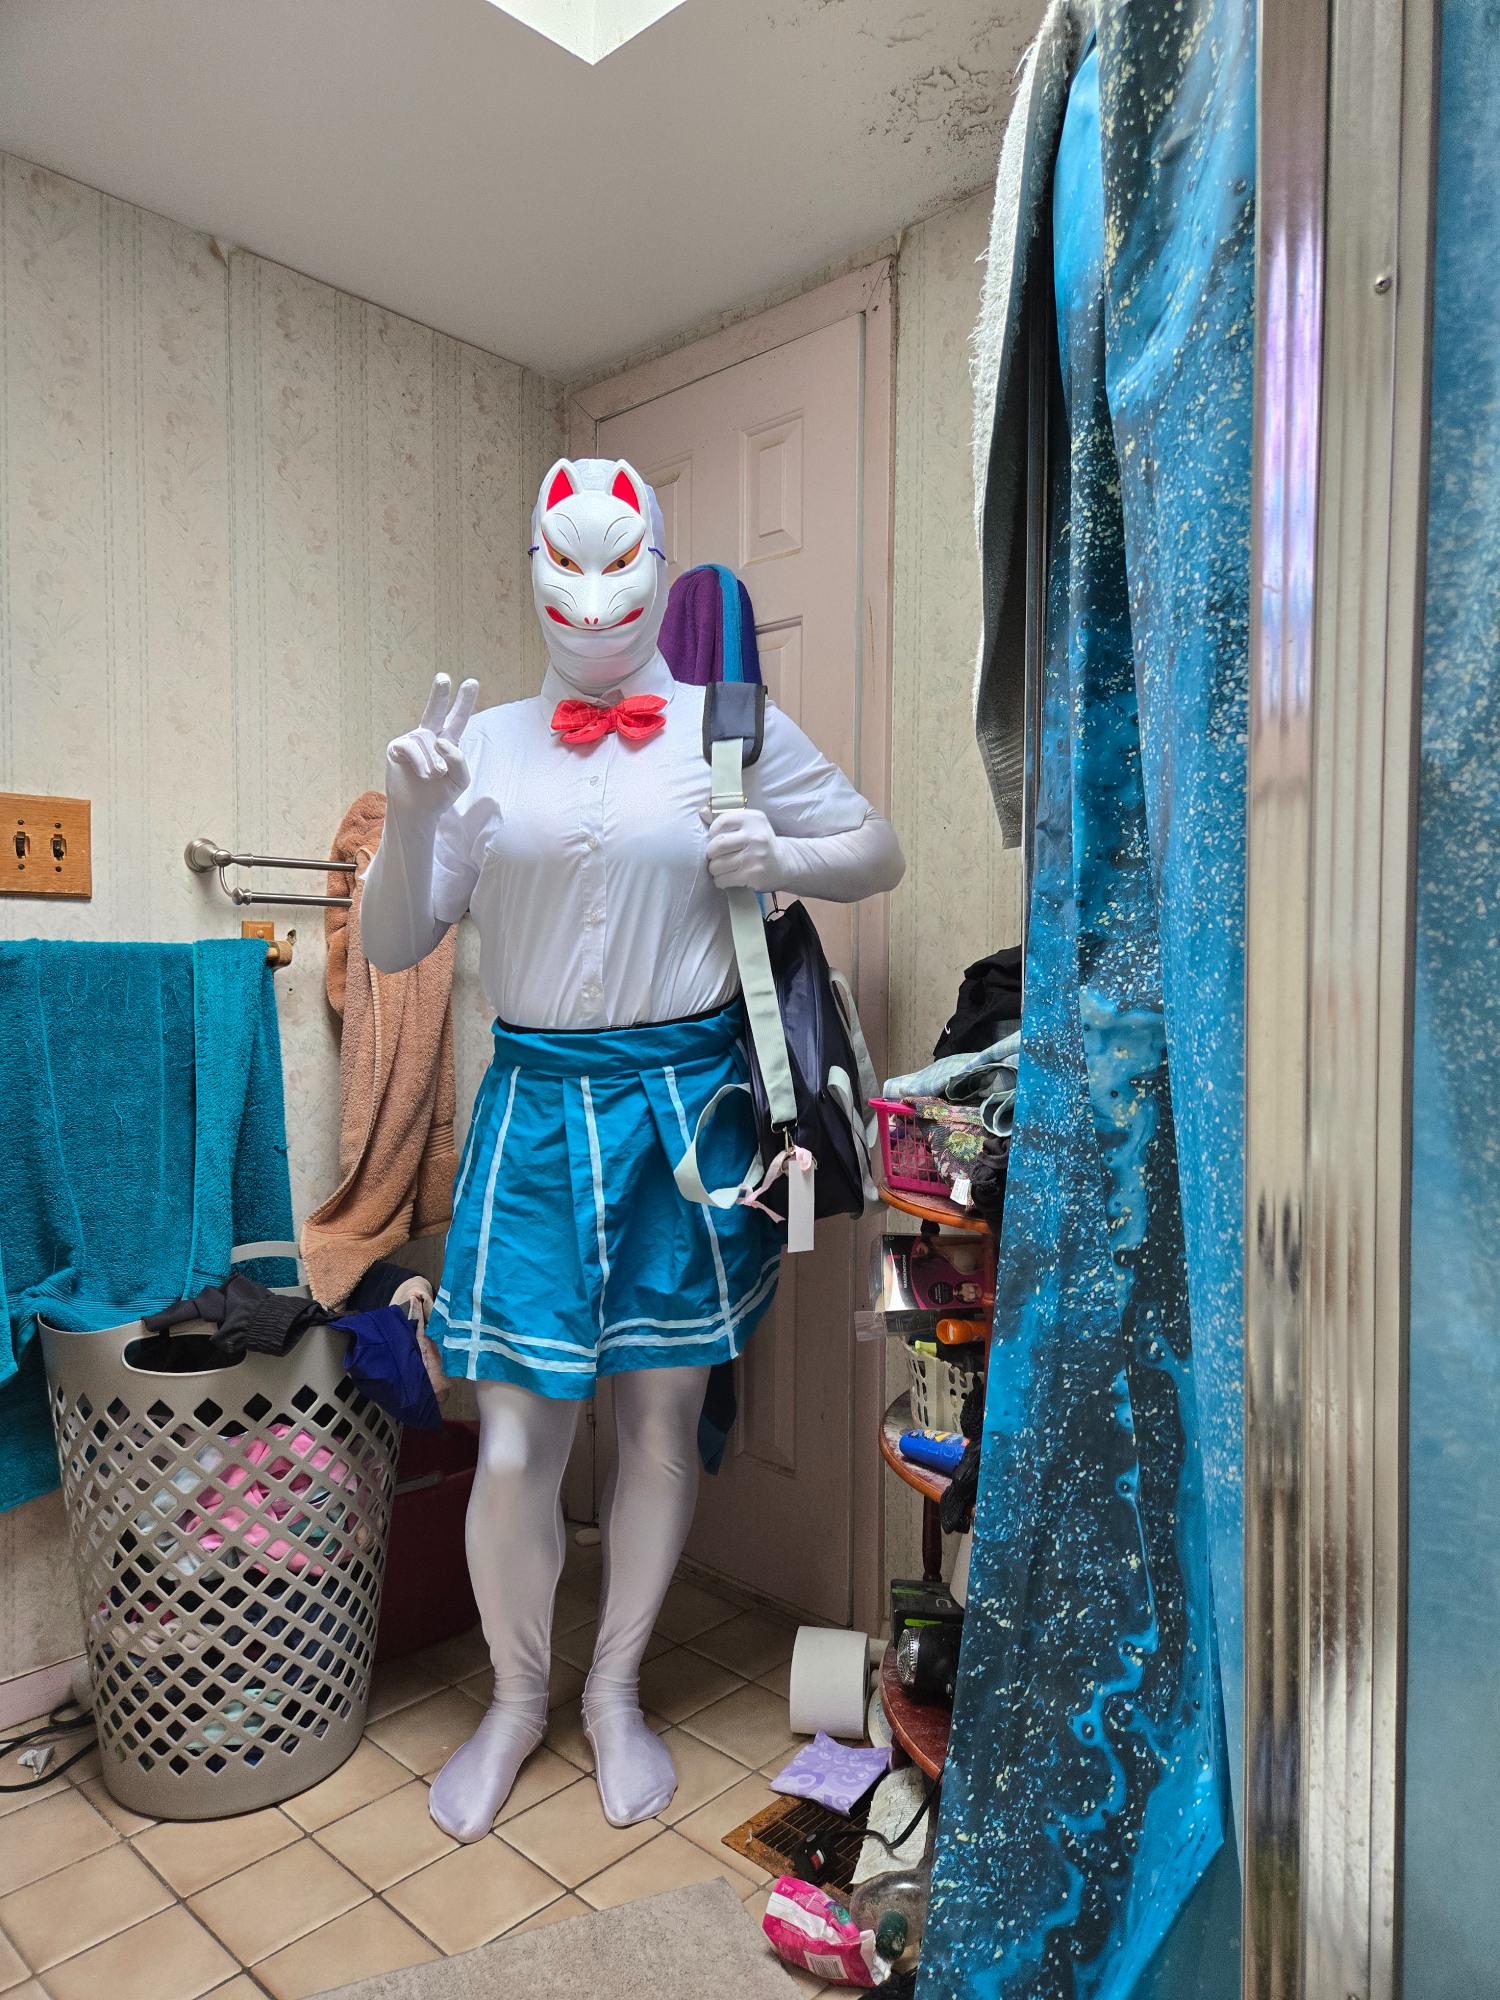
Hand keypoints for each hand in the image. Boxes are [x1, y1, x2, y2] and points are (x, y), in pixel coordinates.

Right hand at [385, 675, 478, 822]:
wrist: (418, 811)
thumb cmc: (440, 794)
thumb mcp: (460, 779)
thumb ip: (459, 759)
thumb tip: (440, 740)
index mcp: (448, 741)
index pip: (458, 719)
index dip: (464, 702)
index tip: (472, 682)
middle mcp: (429, 736)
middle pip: (436, 711)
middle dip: (440, 694)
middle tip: (443, 678)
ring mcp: (412, 740)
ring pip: (428, 742)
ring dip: (434, 762)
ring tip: (433, 776)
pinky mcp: (397, 747)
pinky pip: (412, 748)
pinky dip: (421, 763)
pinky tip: (423, 774)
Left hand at [705, 807, 787, 890]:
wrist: (785, 864)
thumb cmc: (761, 843)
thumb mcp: (749, 826)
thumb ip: (726, 819)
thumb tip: (701, 812)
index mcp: (753, 819)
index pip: (722, 821)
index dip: (713, 832)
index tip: (717, 839)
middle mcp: (755, 836)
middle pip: (716, 845)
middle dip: (711, 854)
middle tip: (716, 857)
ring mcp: (754, 856)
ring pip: (717, 864)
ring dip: (714, 869)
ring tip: (721, 868)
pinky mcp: (753, 874)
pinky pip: (723, 879)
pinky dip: (720, 880)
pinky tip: (726, 878)